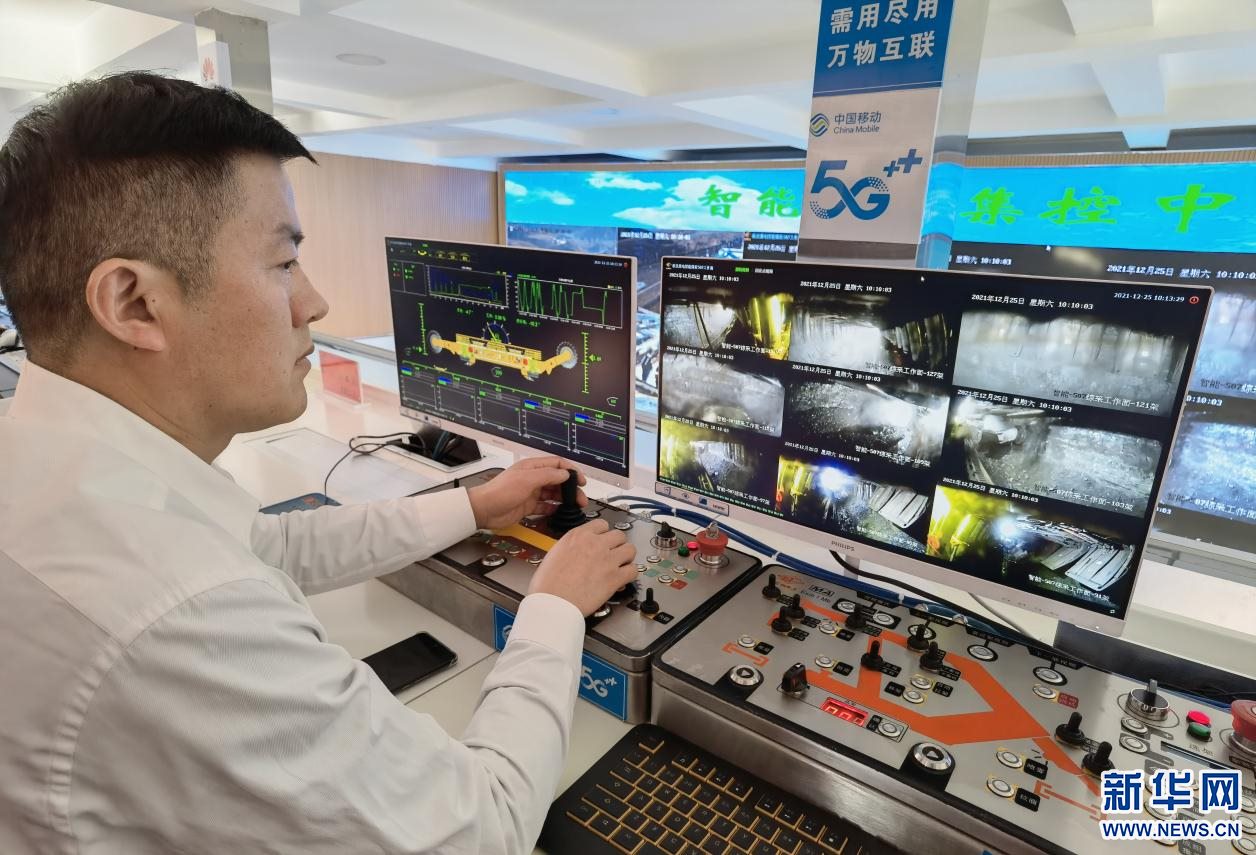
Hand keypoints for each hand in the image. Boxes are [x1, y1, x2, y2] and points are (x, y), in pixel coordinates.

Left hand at [466, 457, 586, 529]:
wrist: (484, 510)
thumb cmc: (500, 491)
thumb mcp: (527, 479)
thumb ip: (548, 475)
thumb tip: (565, 473)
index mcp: (532, 467)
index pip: (557, 464)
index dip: (571, 471)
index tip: (580, 480)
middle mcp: (533, 478)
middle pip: (558, 480)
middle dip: (571, 488)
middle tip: (581, 498)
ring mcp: (531, 492)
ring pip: (553, 494)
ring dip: (565, 499)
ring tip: (575, 506)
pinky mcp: (528, 506)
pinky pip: (545, 506)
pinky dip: (554, 508)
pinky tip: (560, 511)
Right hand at [528, 519, 637, 615]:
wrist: (553, 602)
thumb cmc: (548, 584)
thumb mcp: (555, 553)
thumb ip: (571, 547)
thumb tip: (578, 551)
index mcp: (578, 536)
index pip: (601, 524)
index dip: (604, 534)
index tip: (604, 541)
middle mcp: (595, 544)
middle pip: (619, 535)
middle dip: (617, 545)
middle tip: (613, 554)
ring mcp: (607, 560)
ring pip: (630, 549)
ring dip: (627, 558)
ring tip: (620, 566)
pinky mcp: (615, 577)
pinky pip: (633, 570)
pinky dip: (630, 575)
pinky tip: (622, 580)